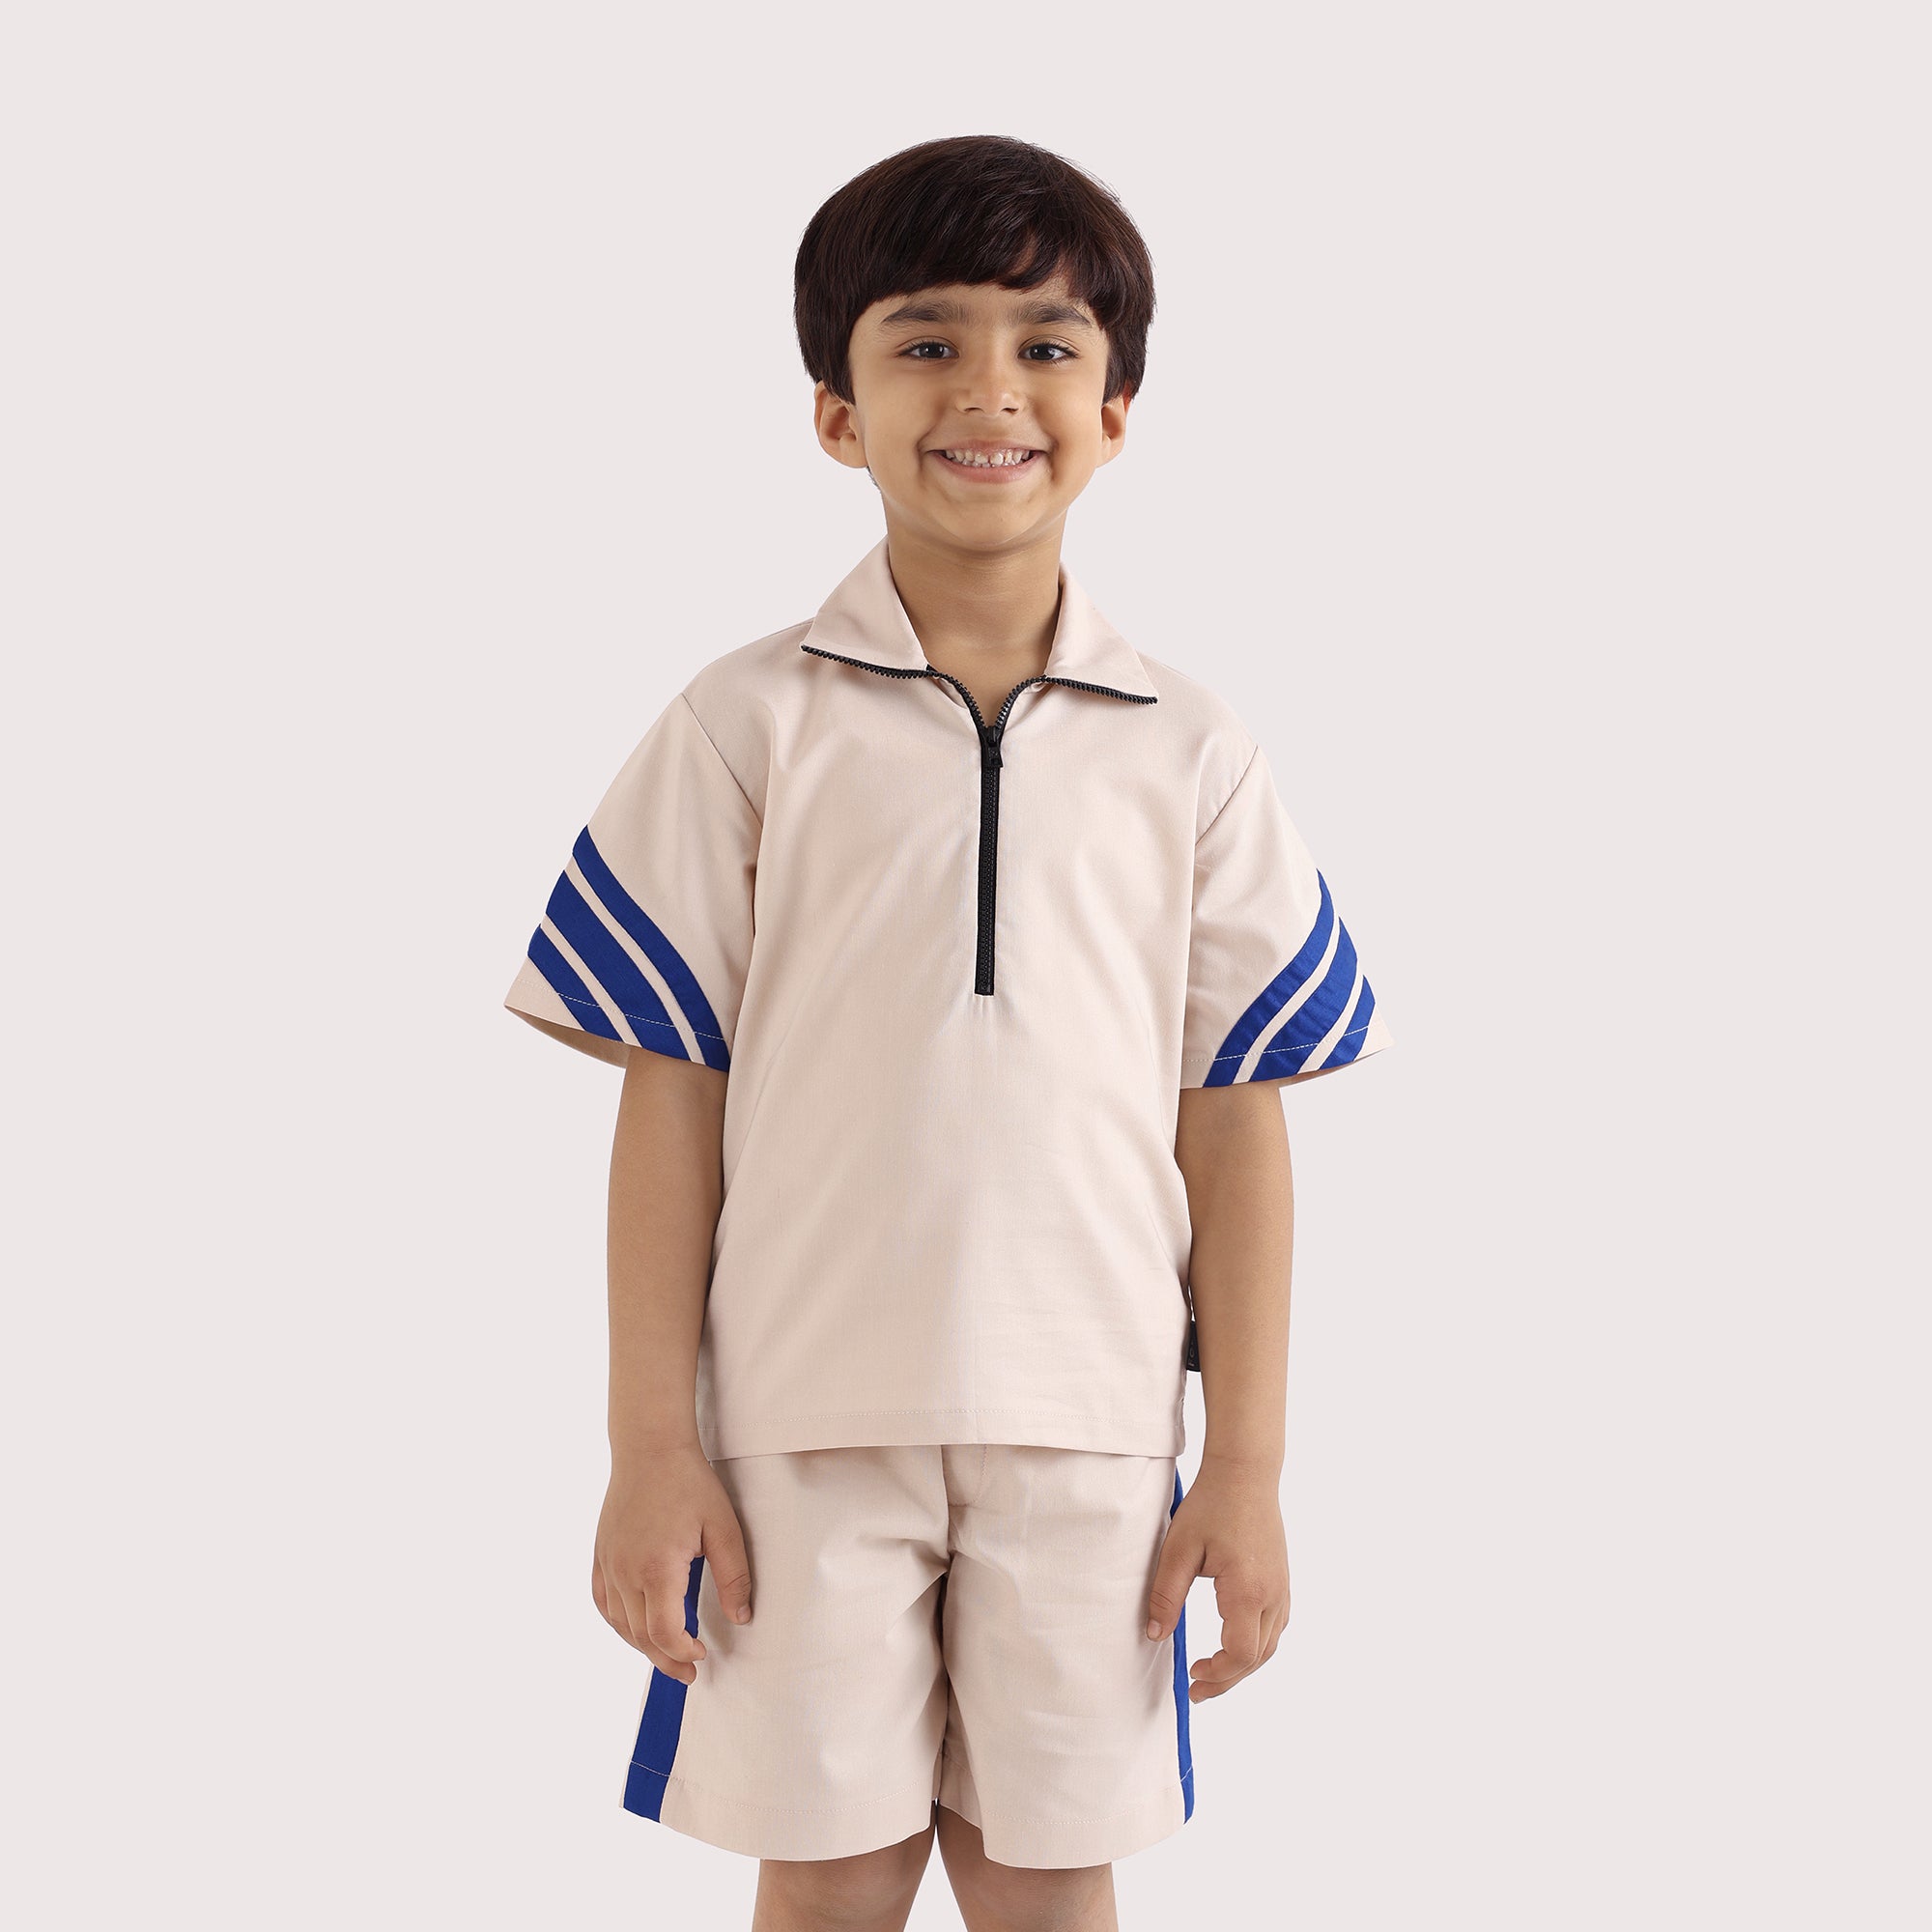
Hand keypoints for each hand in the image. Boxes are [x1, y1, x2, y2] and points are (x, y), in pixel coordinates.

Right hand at [592, 1443, 753, 1681]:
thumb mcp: (723, 1527)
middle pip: (640, 1636)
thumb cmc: (689, 1484)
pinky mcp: (601, 1554)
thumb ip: (734, 1576)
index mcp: (657, 1568)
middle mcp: (625, 1571)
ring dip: (643, 1646)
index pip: (663, 1632)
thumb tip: (741, 1618)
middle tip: (690, 1672)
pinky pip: (603, 1602)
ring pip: (620, 1624)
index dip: (682, 1653)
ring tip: (668, 1654)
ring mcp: (608, 1563)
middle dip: (666, 1659)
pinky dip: (619, 1623)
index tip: (702, 1655)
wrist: (650, 1448)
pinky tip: (635, 1628)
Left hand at [1144, 1458, 1289, 1700]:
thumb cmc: (1212, 1506)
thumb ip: (1166, 1595)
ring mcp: (1282, 1588)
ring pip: (1270, 1645)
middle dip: (1228, 1679)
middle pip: (1258, 1657)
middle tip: (1197, 1688)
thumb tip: (1155, 1636)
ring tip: (1213, 1672)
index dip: (1218, 1675)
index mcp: (1247, 1591)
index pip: (1241, 1654)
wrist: (1246, 1473)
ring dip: (1243, 1665)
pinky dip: (1256, 1645)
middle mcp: (1273, 1595)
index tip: (1191, 1674)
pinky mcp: (1282, 1580)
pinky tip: (1234, 1642)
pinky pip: (1275, 1626)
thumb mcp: (1179, 1549)